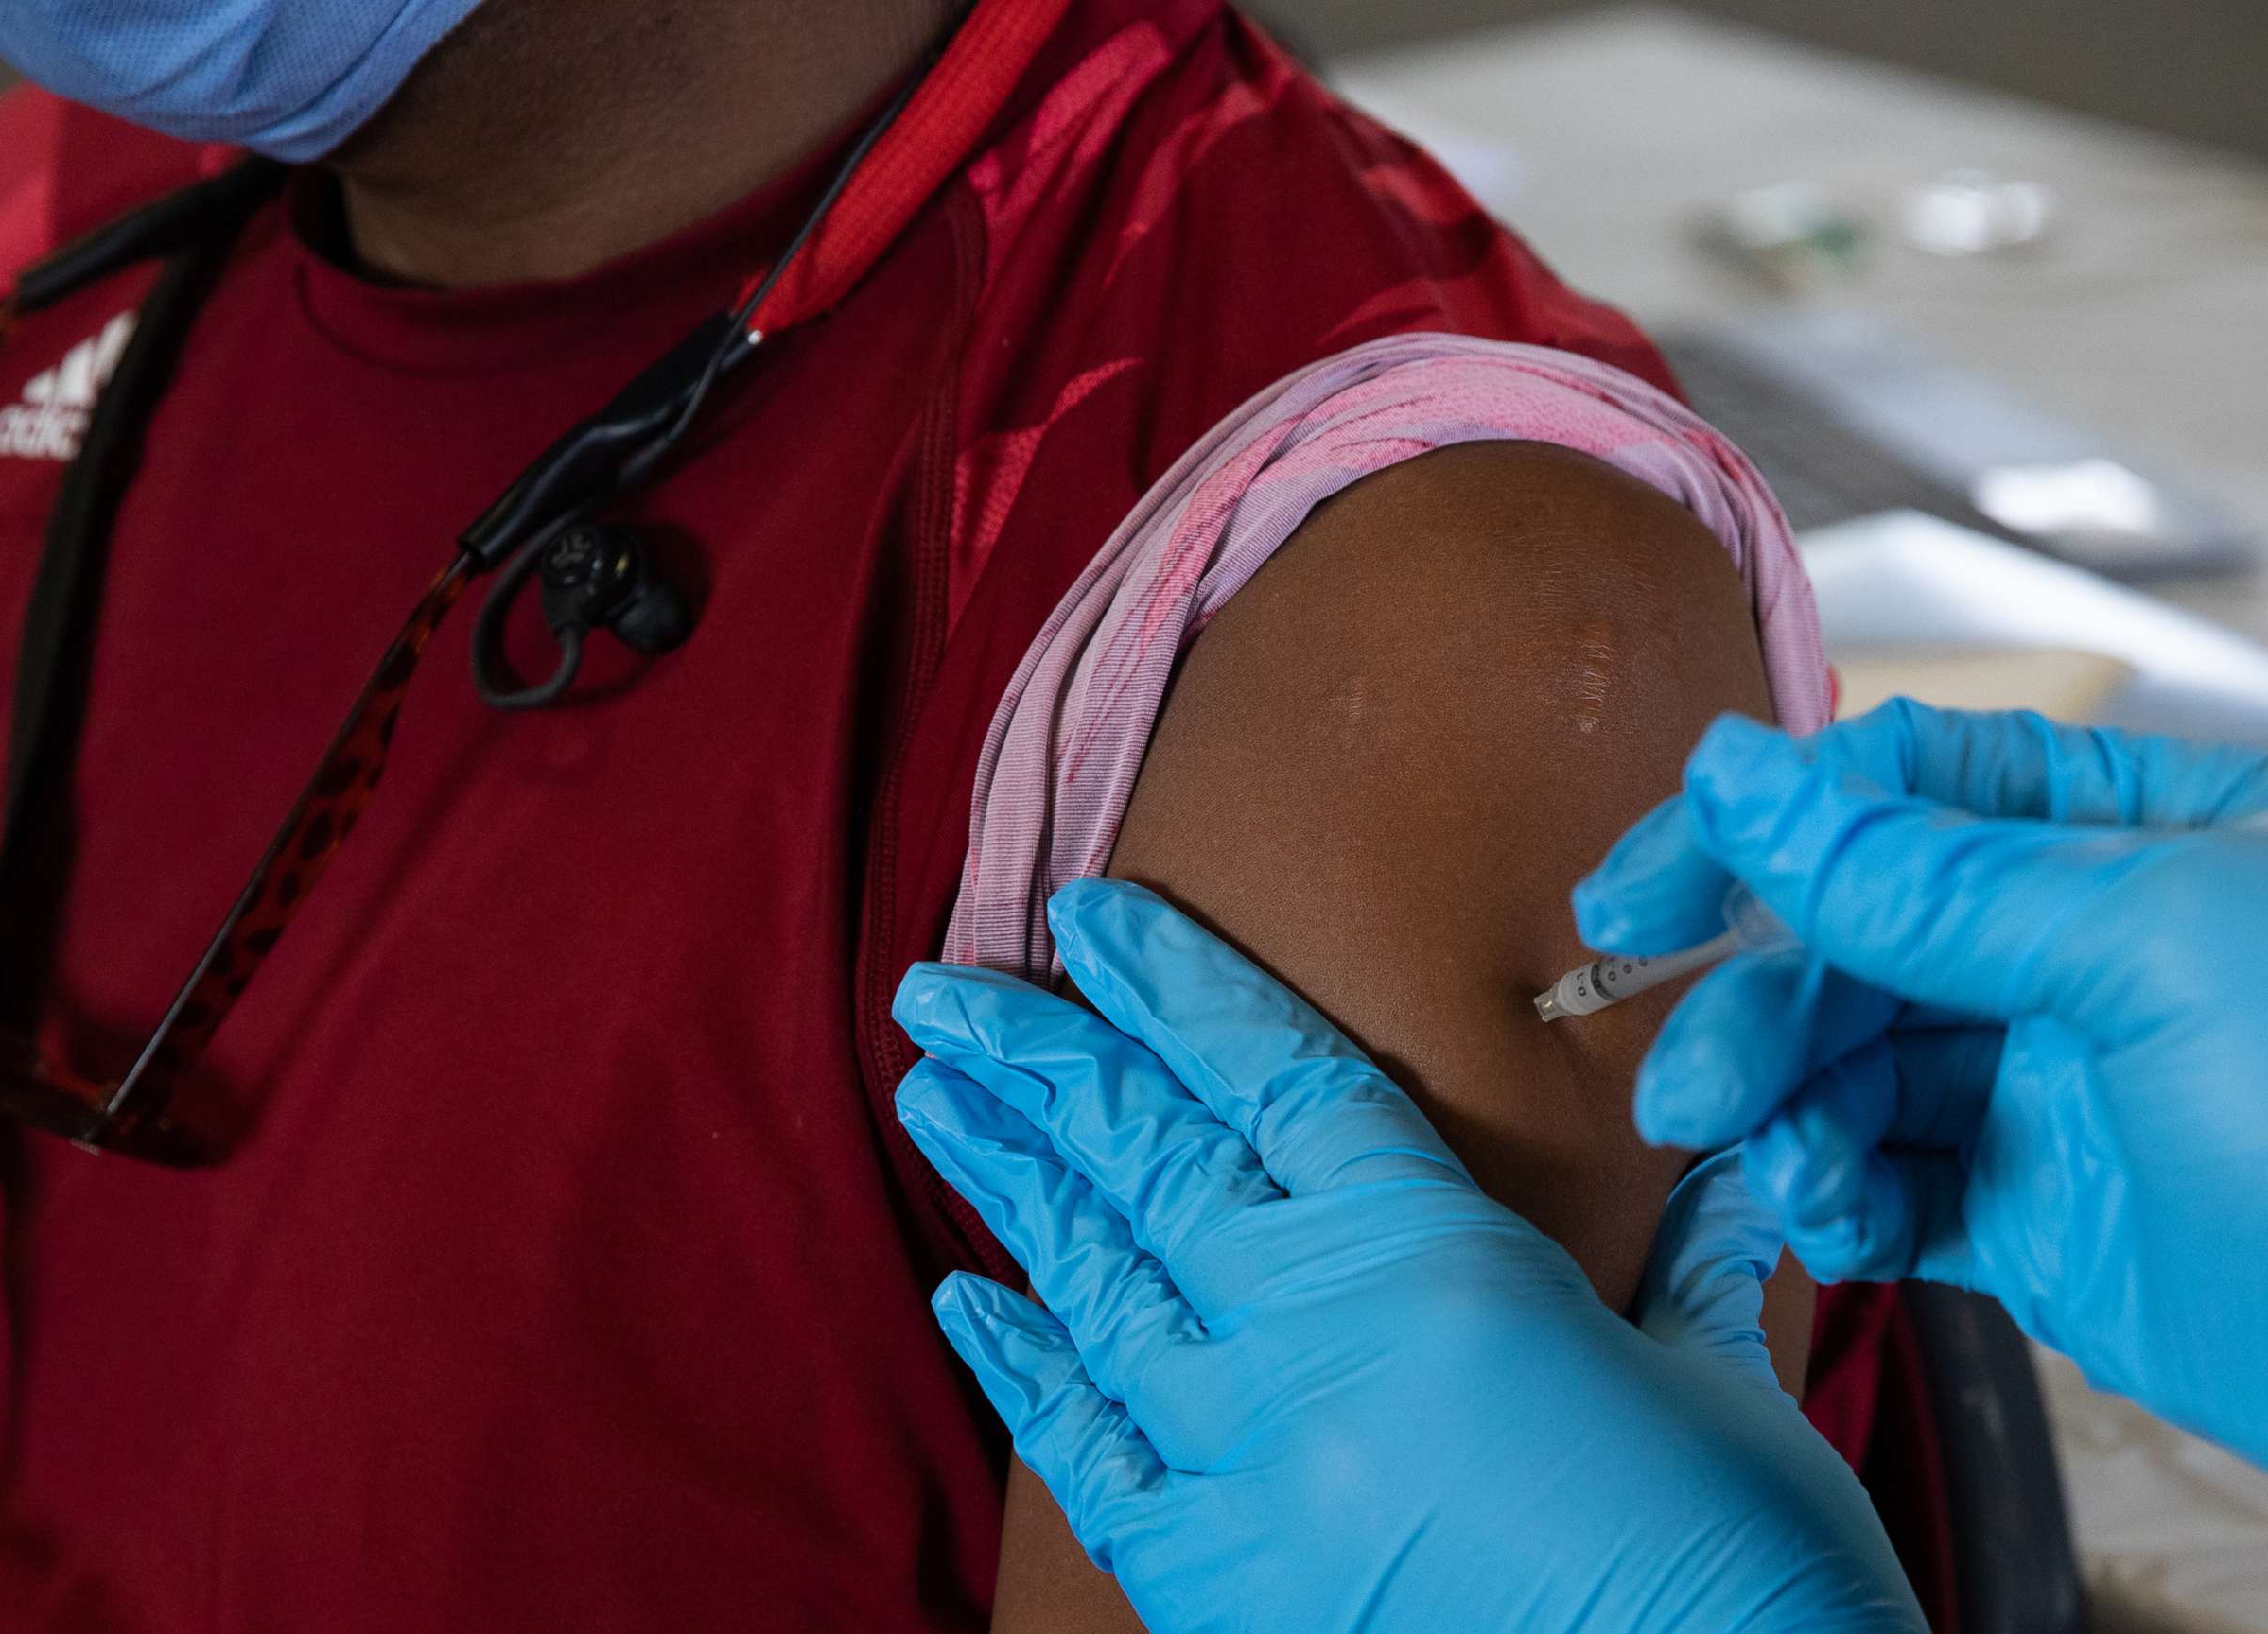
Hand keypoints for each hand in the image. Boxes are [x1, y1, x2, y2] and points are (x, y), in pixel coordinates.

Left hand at [892, 879, 1919, 1633]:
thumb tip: (1729, 1172)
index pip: (1271, 1074)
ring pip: (1096, 1282)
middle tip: (943, 992)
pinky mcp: (1219, 1578)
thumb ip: (1693, 1261)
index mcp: (1431, 1256)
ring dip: (1009, 1182)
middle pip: (1149, 1159)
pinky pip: (1086, 1453)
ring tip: (935, 1096)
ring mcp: (1248, 1459)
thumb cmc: (1741, 1566)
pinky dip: (1021, 1371)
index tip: (1090, 916)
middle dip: (1040, 1063)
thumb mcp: (1722, 1386)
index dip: (1173, 983)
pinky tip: (960, 1301)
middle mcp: (1309, 1337)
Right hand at [1575, 700, 2267, 1466]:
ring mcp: (2060, 1089)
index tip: (1652, 886)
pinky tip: (1835, 1215)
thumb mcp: (2144, 948)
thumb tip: (1745, 777)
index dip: (1761, 834)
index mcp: (2136, 839)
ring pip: (1853, 1070)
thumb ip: (1923, 874)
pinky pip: (1890, 1187)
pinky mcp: (2041, 1221)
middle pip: (1854, 940)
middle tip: (1690, 1073)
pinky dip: (1835, 1200)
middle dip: (1759, 1004)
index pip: (1903, 788)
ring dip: (1785, 1112)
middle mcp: (2086, 953)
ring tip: (1774, 1163)